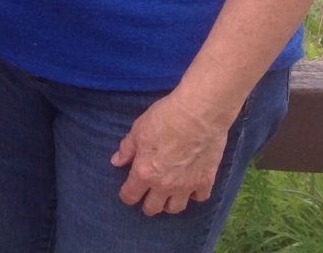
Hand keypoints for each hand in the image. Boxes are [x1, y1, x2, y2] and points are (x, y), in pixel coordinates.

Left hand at [111, 92, 228, 215]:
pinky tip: (190, 187)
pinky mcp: (206, 181)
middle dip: (147, 204)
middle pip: (153, 208)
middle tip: (147, 196)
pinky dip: (193, 195)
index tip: (127, 192)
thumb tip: (116, 162)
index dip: (126, 195)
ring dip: (169, 204)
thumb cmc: (165, 118)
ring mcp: (186, 185)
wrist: (199, 114)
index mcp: (144, 172)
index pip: (130, 195)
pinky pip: (199, 198)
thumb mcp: (138, 130)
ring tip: (167, 196)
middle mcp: (164, 185)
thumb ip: (127, 149)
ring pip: (175, 208)